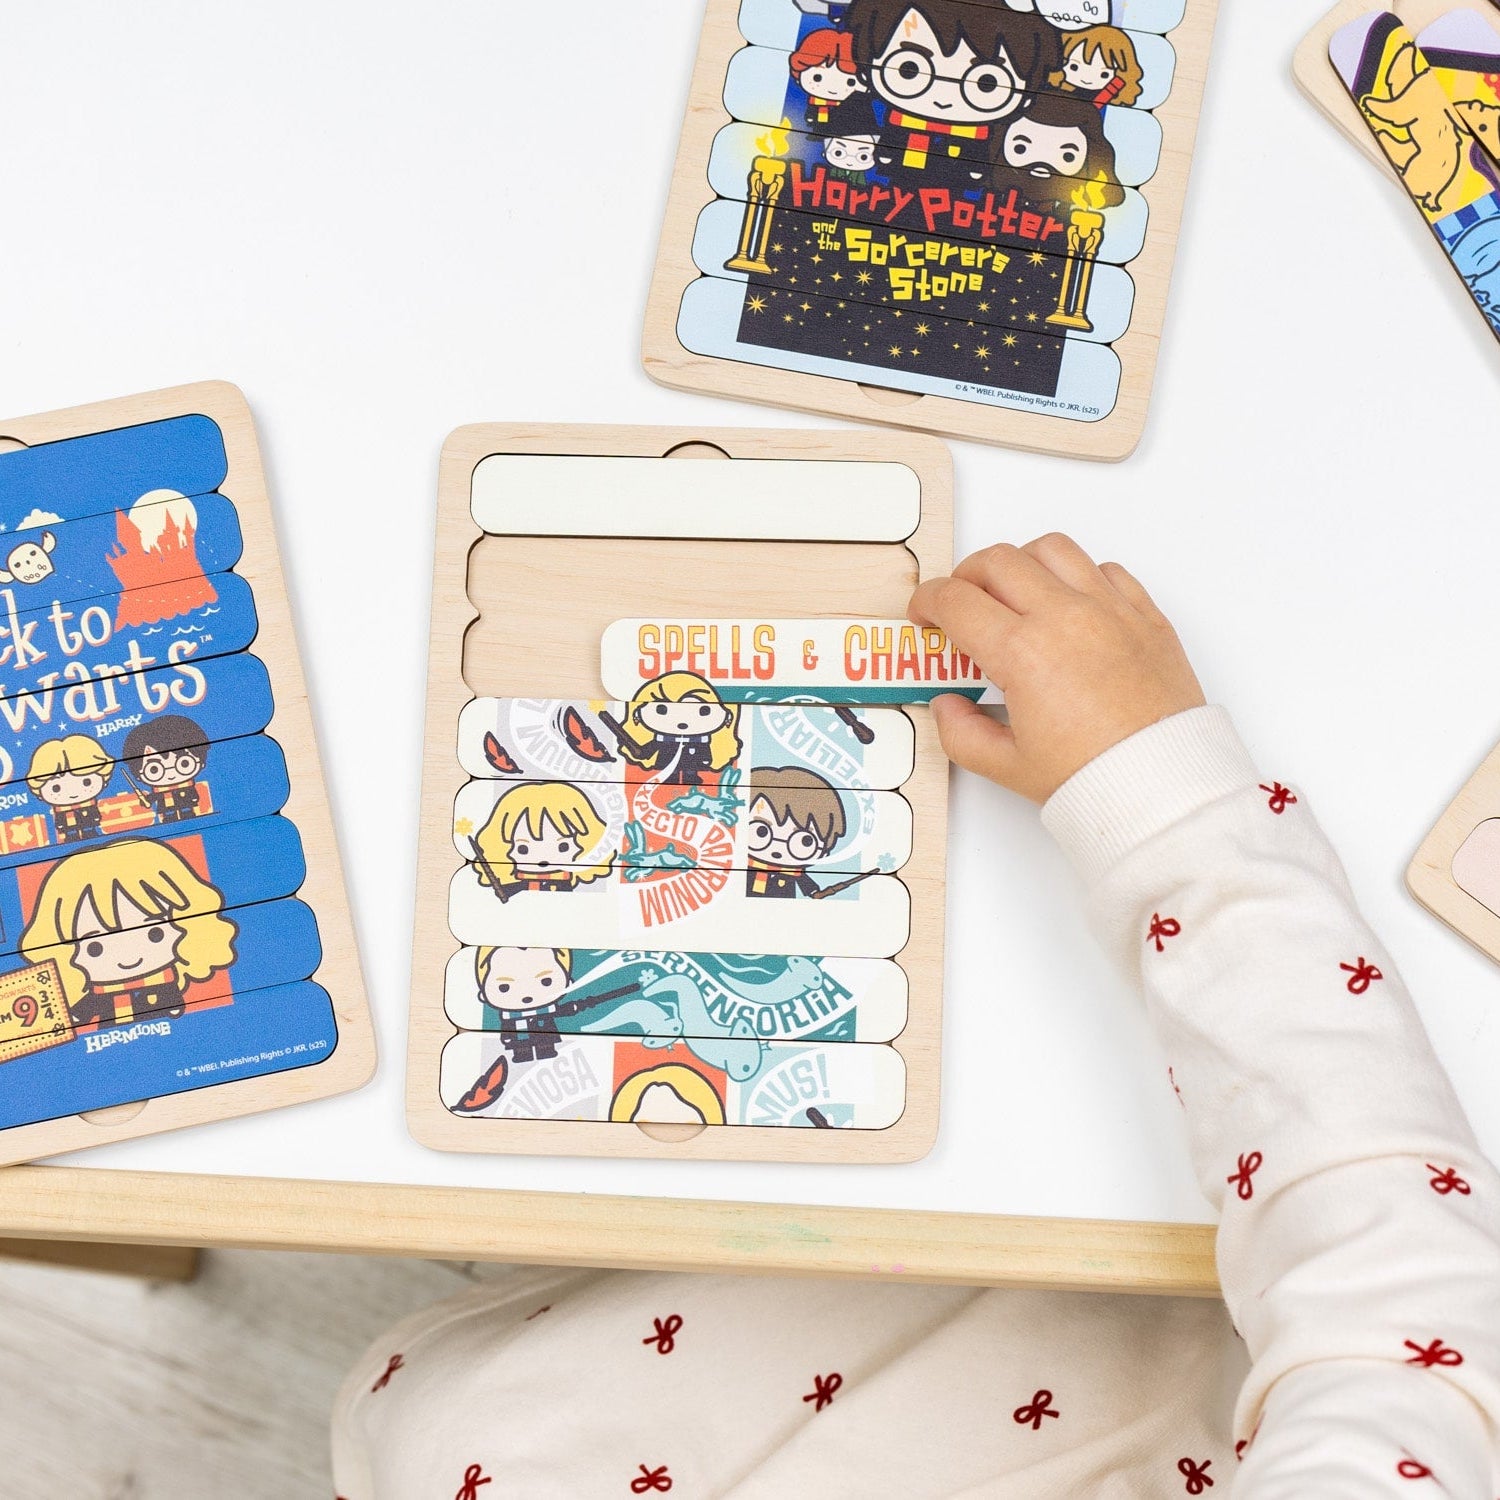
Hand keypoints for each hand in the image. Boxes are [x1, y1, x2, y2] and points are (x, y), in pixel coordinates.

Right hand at [908, 534, 1204, 802]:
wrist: (1166, 787)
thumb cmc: (1095, 778)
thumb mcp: (1008, 767)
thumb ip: (961, 734)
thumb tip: (947, 705)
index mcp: (1022, 651)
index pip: (956, 600)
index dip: (927, 602)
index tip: (924, 614)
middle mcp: (1065, 616)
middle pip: (998, 561)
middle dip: (966, 577)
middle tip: (961, 604)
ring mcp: (1110, 610)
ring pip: (1052, 549)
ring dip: (1021, 563)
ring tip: (1015, 594)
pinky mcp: (1146, 616)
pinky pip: (1106, 569)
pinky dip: (1078, 575)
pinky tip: (1070, 605)